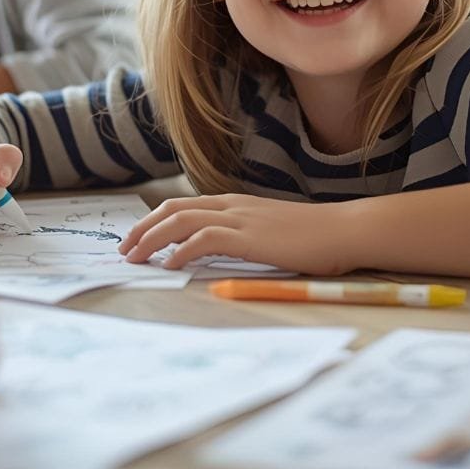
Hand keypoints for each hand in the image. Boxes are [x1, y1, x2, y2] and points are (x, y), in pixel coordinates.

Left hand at [118, 193, 356, 274]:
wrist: (345, 231)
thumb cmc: (317, 238)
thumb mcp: (273, 233)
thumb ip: (246, 238)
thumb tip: (220, 254)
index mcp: (237, 204)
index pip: (184, 205)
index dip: (155, 220)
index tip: (137, 238)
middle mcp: (233, 205)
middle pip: (173, 208)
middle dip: (143, 228)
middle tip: (124, 249)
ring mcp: (241, 218)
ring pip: (181, 220)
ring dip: (152, 239)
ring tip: (135, 258)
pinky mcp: (249, 237)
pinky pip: (204, 238)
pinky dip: (181, 250)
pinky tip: (170, 264)